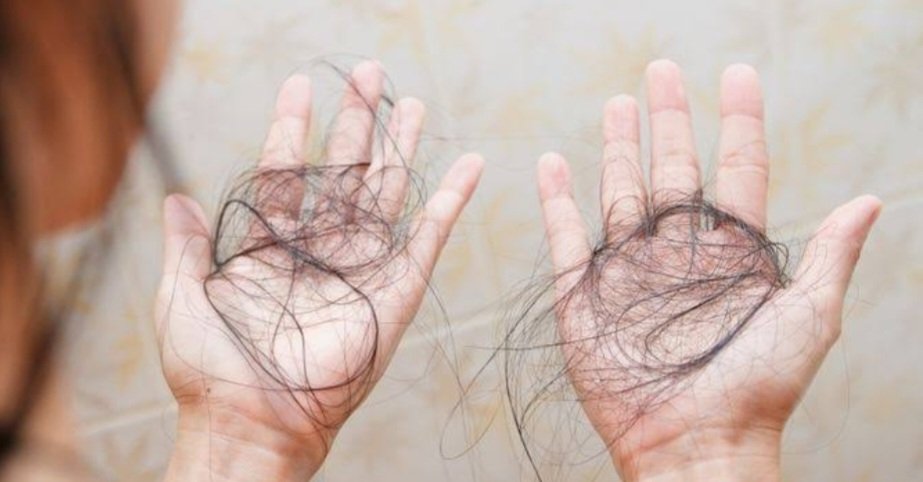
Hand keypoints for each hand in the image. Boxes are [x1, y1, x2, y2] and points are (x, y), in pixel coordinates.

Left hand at [155, 61, 483, 479]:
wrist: (252, 424)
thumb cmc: (210, 371)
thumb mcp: (181, 299)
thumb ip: (185, 246)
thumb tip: (177, 197)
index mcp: (269, 249)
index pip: (287, 173)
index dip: (292, 128)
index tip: (300, 86)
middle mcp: (318, 253)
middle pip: (344, 174)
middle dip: (356, 123)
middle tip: (368, 75)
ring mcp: (359, 271)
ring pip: (386, 195)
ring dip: (400, 149)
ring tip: (411, 103)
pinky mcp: (395, 294)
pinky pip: (429, 240)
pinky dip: (451, 203)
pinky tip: (468, 166)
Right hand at [536, 60, 879, 481]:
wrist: (695, 446)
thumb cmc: (757, 391)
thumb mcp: (808, 320)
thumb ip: (832, 258)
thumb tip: (872, 200)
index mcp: (733, 254)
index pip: (737, 170)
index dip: (739, 121)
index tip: (737, 75)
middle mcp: (680, 255)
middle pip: (674, 170)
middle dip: (669, 119)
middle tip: (661, 72)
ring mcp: (630, 273)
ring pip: (622, 194)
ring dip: (617, 149)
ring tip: (617, 106)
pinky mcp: (586, 297)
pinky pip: (567, 238)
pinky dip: (556, 202)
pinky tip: (553, 164)